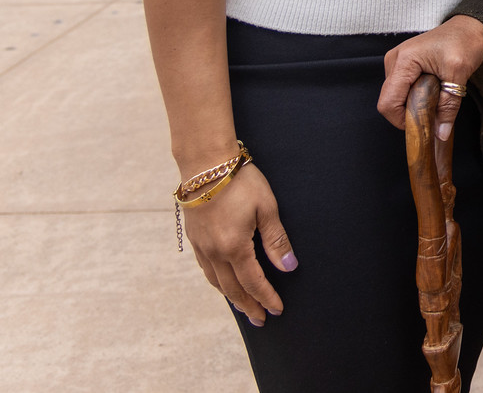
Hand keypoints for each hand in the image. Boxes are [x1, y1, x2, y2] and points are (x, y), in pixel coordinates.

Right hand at [182, 163, 292, 325]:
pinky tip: (222, 282)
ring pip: (216, 281)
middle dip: (248, 306)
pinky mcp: (194, 237)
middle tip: (260, 320)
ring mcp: (201, 246)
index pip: (253, 282)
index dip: (266, 298)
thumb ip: (276, 240)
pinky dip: (217, 282)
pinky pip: (205, 268)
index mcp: (234, 247)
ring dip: (231, 297)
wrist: (205, 164)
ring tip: (243, 307)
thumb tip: (288, 267)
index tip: (277, 310)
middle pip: (232, 289)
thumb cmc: (240, 181)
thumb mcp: (266, 207)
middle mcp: (214, 252)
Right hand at [378, 14, 482, 137]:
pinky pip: (402, 91)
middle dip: (410, 114)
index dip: (403, 120)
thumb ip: (448, 106)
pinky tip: (433, 92)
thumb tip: (440, 134)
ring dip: (414, 105)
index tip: (425, 124)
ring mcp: (397, 63)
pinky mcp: (403, 66)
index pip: (388, 103)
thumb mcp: (459, 76)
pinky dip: (416, 98)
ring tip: (437, 96)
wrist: (471, 26)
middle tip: (436, 111)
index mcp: (403, 60)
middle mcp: (394, 61)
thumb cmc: (465, 42)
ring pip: (396, 98)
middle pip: (390, 102)